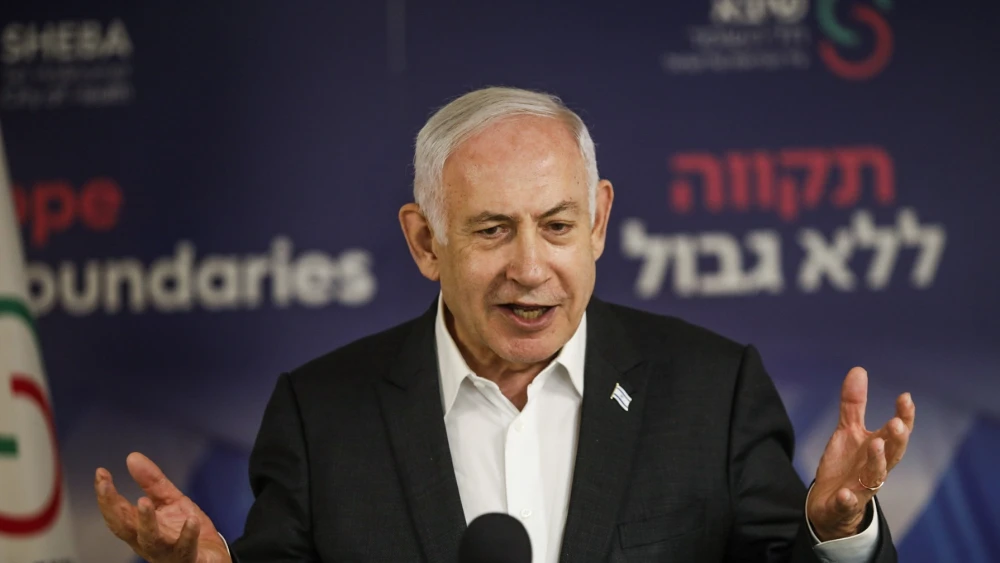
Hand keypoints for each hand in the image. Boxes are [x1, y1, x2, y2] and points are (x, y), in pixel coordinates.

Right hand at [94, 452, 231, 562]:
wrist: (209, 558)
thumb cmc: (183, 532)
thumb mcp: (169, 501)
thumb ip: (152, 482)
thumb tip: (132, 457)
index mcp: (139, 528)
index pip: (117, 511)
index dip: (106, 494)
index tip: (100, 473)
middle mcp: (147, 542)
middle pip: (124, 527)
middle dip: (112, 507)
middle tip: (105, 485)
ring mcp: (166, 551)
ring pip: (151, 540)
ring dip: (146, 522)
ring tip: (143, 501)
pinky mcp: (187, 558)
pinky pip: (186, 548)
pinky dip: (188, 535)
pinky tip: (192, 520)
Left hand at [806, 367, 914, 540]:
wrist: (830, 504)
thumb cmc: (846, 465)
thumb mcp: (848, 432)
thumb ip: (854, 404)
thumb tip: (859, 369)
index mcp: (877, 449)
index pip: (896, 433)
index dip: (904, 417)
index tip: (906, 397)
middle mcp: (874, 469)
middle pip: (892, 455)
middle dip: (895, 440)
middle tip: (896, 423)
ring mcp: (860, 488)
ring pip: (874, 478)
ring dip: (876, 462)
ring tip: (874, 444)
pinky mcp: (843, 505)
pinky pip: (848, 504)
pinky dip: (848, 500)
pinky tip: (845, 494)